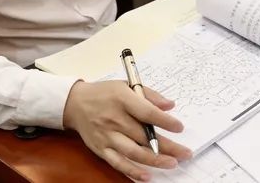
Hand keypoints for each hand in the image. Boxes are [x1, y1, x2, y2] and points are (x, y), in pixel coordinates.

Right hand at [63, 80, 190, 180]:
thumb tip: (170, 105)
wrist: (75, 103)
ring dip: (155, 160)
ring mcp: (107, 136)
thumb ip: (149, 95)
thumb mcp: (127, 85)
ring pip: (133, 152)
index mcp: (122, 100)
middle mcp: (114, 119)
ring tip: (172, 163)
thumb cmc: (104, 93)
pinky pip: (118, 163)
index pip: (147, 113)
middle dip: (168, 146)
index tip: (180, 127)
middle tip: (185, 153)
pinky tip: (147, 175)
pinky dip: (132, 171)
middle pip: (144, 136)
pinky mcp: (101, 149)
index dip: (165, 121)